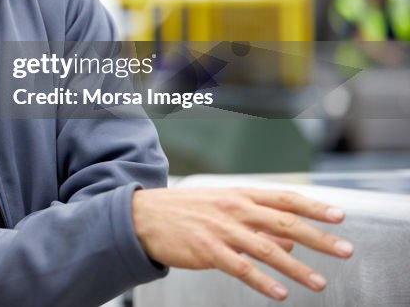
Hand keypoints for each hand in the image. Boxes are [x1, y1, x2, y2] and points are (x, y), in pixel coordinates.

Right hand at [132, 187, 353, 300]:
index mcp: (240, 195)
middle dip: (319, 238)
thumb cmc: (184, 212)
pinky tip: (279, 294)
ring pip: (268, 248)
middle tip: (345, 250)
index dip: (314, 206)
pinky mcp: (207, 249)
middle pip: (286, 222)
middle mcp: (235, 209)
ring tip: (319, 283)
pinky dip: (263, 282)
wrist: (143, 217)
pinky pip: (241, 268)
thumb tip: (291, 239)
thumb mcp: (222, 208)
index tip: (340, 216)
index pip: (285, 198)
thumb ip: (258, 222)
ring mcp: (221, 229)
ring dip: (297, 268)